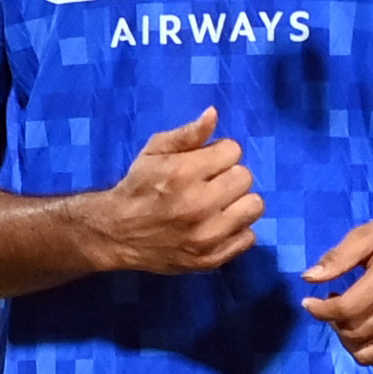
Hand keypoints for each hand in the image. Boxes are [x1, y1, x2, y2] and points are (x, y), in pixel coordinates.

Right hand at [93, 106, 264, 274]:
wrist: (118, 232)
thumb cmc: (139, 186)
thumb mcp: (154, 151)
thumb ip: (187, 133)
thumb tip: (214, 114)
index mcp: (183, 173)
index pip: (233, 150)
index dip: (220, 152)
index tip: (207, 161)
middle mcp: (198, 205)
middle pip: (245, 177)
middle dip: (230, 175)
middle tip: (212, 183)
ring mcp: (206, 236)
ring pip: (254, 206)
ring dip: (239, 202)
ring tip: (219, 204)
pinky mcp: (211, 259)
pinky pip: (248, 236)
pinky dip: (236, 229)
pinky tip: (217, 225)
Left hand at [299, 204, 372, 366]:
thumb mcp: (367, 233)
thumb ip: (338, 257)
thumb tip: (308, 278)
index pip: (348, 308)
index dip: (320, 310)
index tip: (307, 302)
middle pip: (356, 333)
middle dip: (333, 322)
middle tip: (330, 302)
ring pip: (369, 353)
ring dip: (347, 339)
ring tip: (345, 315)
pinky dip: (365, 348)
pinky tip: (362, 324)